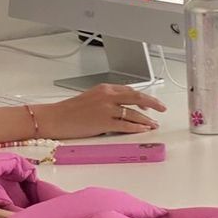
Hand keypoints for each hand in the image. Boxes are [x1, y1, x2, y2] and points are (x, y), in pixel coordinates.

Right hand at [37, 84, 166, 138]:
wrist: (55, 118)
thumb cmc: (70, 111)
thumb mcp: (90, 98)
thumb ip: (107, 100)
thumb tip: (121, 109)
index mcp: (104, 88)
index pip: (129, 90)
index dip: (142, 98)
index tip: (149, 104)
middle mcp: (107, 96)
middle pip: (137, 97)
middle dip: (152, 103)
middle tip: (162, 109)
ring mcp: (106, 109)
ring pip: (133, 112)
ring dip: (146, 119)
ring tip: (154, 125)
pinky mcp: (103, 122)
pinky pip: (125, 125)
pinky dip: (137, 127)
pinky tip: (143, 130)